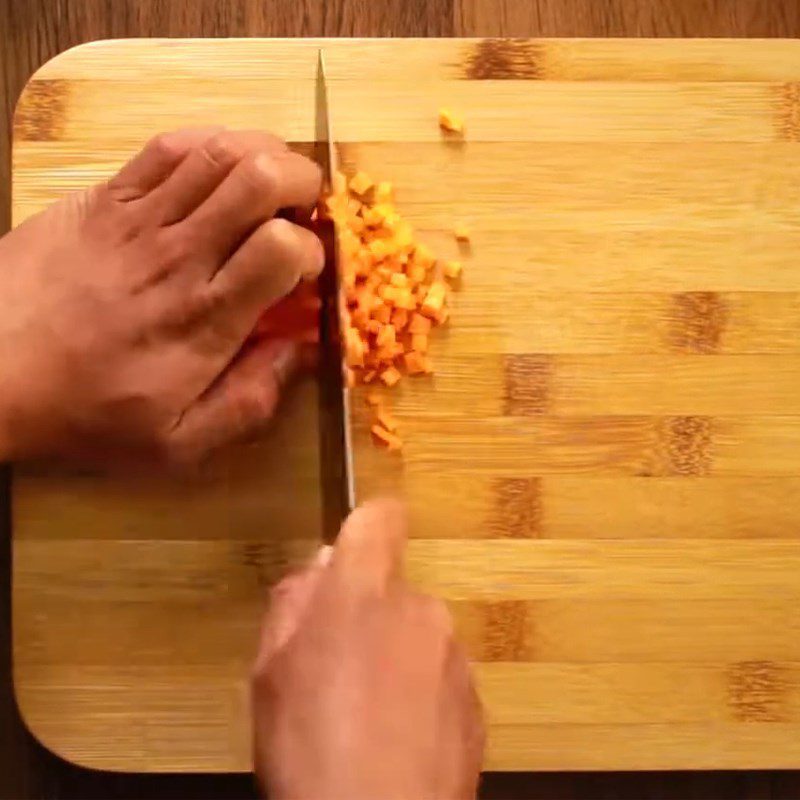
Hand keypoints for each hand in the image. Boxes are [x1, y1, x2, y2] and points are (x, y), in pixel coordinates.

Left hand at [0, 127, 321, 465]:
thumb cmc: (85, 414)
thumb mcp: (176, 443)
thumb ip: (249, 402)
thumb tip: (302, 354)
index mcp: (206, 317)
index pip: (283, 248)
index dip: (313, 252)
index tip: (306, 274)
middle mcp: (180, 255)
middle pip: (261, 179)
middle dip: (303, 185)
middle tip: (305, 211)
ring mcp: (139, 219)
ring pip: (220, 151)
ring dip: (265, 156)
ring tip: (274, 182)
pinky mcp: (105, 198)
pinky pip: (168, 147)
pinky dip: (210, 144)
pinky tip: (223, 164)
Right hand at [252, 500, 484, 799]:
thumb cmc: (309, 750)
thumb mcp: (269, 672)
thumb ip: (294, 603)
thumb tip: (322, 569)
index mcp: (364, 592)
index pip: (379, 518)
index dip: (366, 528)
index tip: (351, 557)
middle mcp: (420, 610)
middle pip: (393, 588)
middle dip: (367, 615)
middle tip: (333, 670)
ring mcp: (454, 656)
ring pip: (417, 635)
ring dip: (394, 658)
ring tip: (363, 718)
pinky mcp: (476, 700)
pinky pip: (440, 677)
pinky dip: (420, 696)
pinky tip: (394, 740)